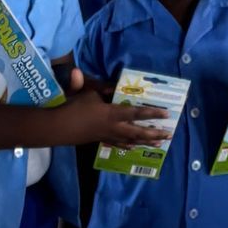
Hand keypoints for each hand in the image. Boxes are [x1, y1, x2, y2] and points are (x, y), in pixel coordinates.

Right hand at [49, 74, 170, 149]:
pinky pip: (117, 144)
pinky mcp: (100, 140)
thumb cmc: (74, 108)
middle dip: (154, 133)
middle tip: (168, 135)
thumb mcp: (88, 93)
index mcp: (113, 114)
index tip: (166, 114)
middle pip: (138, 132)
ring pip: (130, 140)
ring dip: (145, 141)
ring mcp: (108, 135)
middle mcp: (114, 127)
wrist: (60, 127)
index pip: (137, 113)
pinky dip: (126, 145)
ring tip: (158, 144)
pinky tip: (133, 147)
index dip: (152, 114)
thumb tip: (101, 80)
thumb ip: (99, 87)